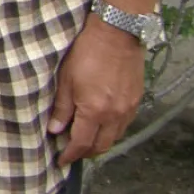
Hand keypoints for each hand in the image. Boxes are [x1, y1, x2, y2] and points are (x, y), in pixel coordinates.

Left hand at [48, 16, 145, 165]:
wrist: (117, 33)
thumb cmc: (86, 52)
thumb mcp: (66, 78)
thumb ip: (62, 108)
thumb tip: (56, 130)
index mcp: (95, 111)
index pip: (82, 143)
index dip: (70, 154)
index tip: (61, 161)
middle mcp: (115, 115)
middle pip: (102, 146)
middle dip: (86, 153)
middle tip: (72, 152)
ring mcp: (129, 108)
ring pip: (115, 137)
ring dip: (100, 143)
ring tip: (85, 140)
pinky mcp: (137, 100)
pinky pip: (124, 124)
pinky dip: (112, 130)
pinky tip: (102, 124)